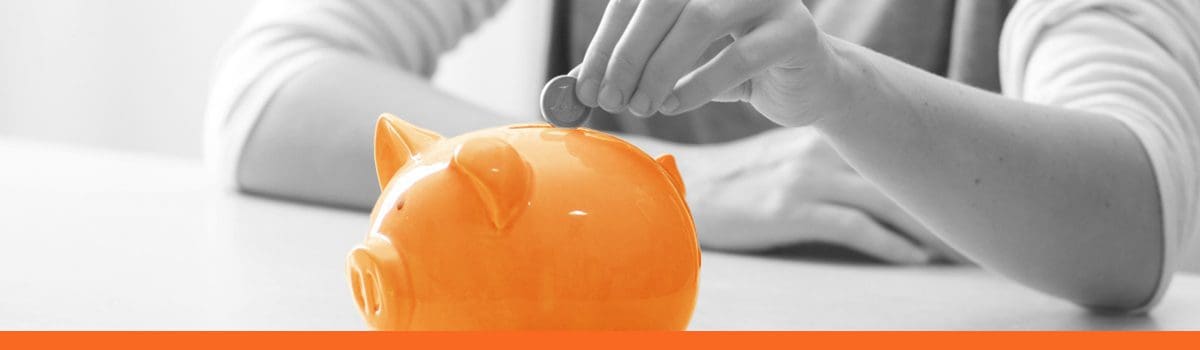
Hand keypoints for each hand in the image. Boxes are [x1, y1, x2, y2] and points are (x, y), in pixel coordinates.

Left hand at [573, 0, 840, 125]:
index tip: (584, 85)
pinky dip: (700, 85)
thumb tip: (575, 84)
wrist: (809, 85)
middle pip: (662, 2)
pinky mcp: (796, 30)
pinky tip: (678, 105)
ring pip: (699, 21)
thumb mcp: (679, 62)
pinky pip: (739, 56)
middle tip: (608, 99)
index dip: (605, 41)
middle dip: (627, 55)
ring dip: (660, 70)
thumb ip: (634, 64)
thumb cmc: (736, 70)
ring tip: (642, 106)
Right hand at [676, 128, 965, 263]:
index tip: (962, 187)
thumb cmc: (733, 182)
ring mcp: (806, 179)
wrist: (683, 191)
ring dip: (924, 227)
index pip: (888, 148)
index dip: (928, 170)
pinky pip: (856, 228)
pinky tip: (915, 259)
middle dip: (937, 197)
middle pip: (895, 172)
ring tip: (955, 248)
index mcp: (819, 135)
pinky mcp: (793, 210)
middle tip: (977, 218)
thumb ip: (823, 160)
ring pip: (884, 200)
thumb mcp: (780, 158)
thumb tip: (868, 179)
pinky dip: (891, 244)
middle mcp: (818, 150)